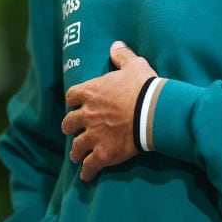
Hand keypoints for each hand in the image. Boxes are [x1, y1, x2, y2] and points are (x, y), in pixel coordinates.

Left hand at [61, 41, 156, 180]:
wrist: (152, 111)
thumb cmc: (143, 86)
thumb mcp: (133, 65)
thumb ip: (121, 55)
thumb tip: (116, 44)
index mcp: (91, 92)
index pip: (72, 96)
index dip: (74, 101)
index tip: (76, 104)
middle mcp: (87, 114)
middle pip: (69, 123)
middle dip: (70, 127)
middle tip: (72, 130)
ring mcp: (93, 135)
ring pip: (77, 146)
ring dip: (76, 151)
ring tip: (77, 156)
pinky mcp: (103, 153)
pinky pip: (90, 166)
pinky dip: (87, 172)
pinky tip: (87, 176)